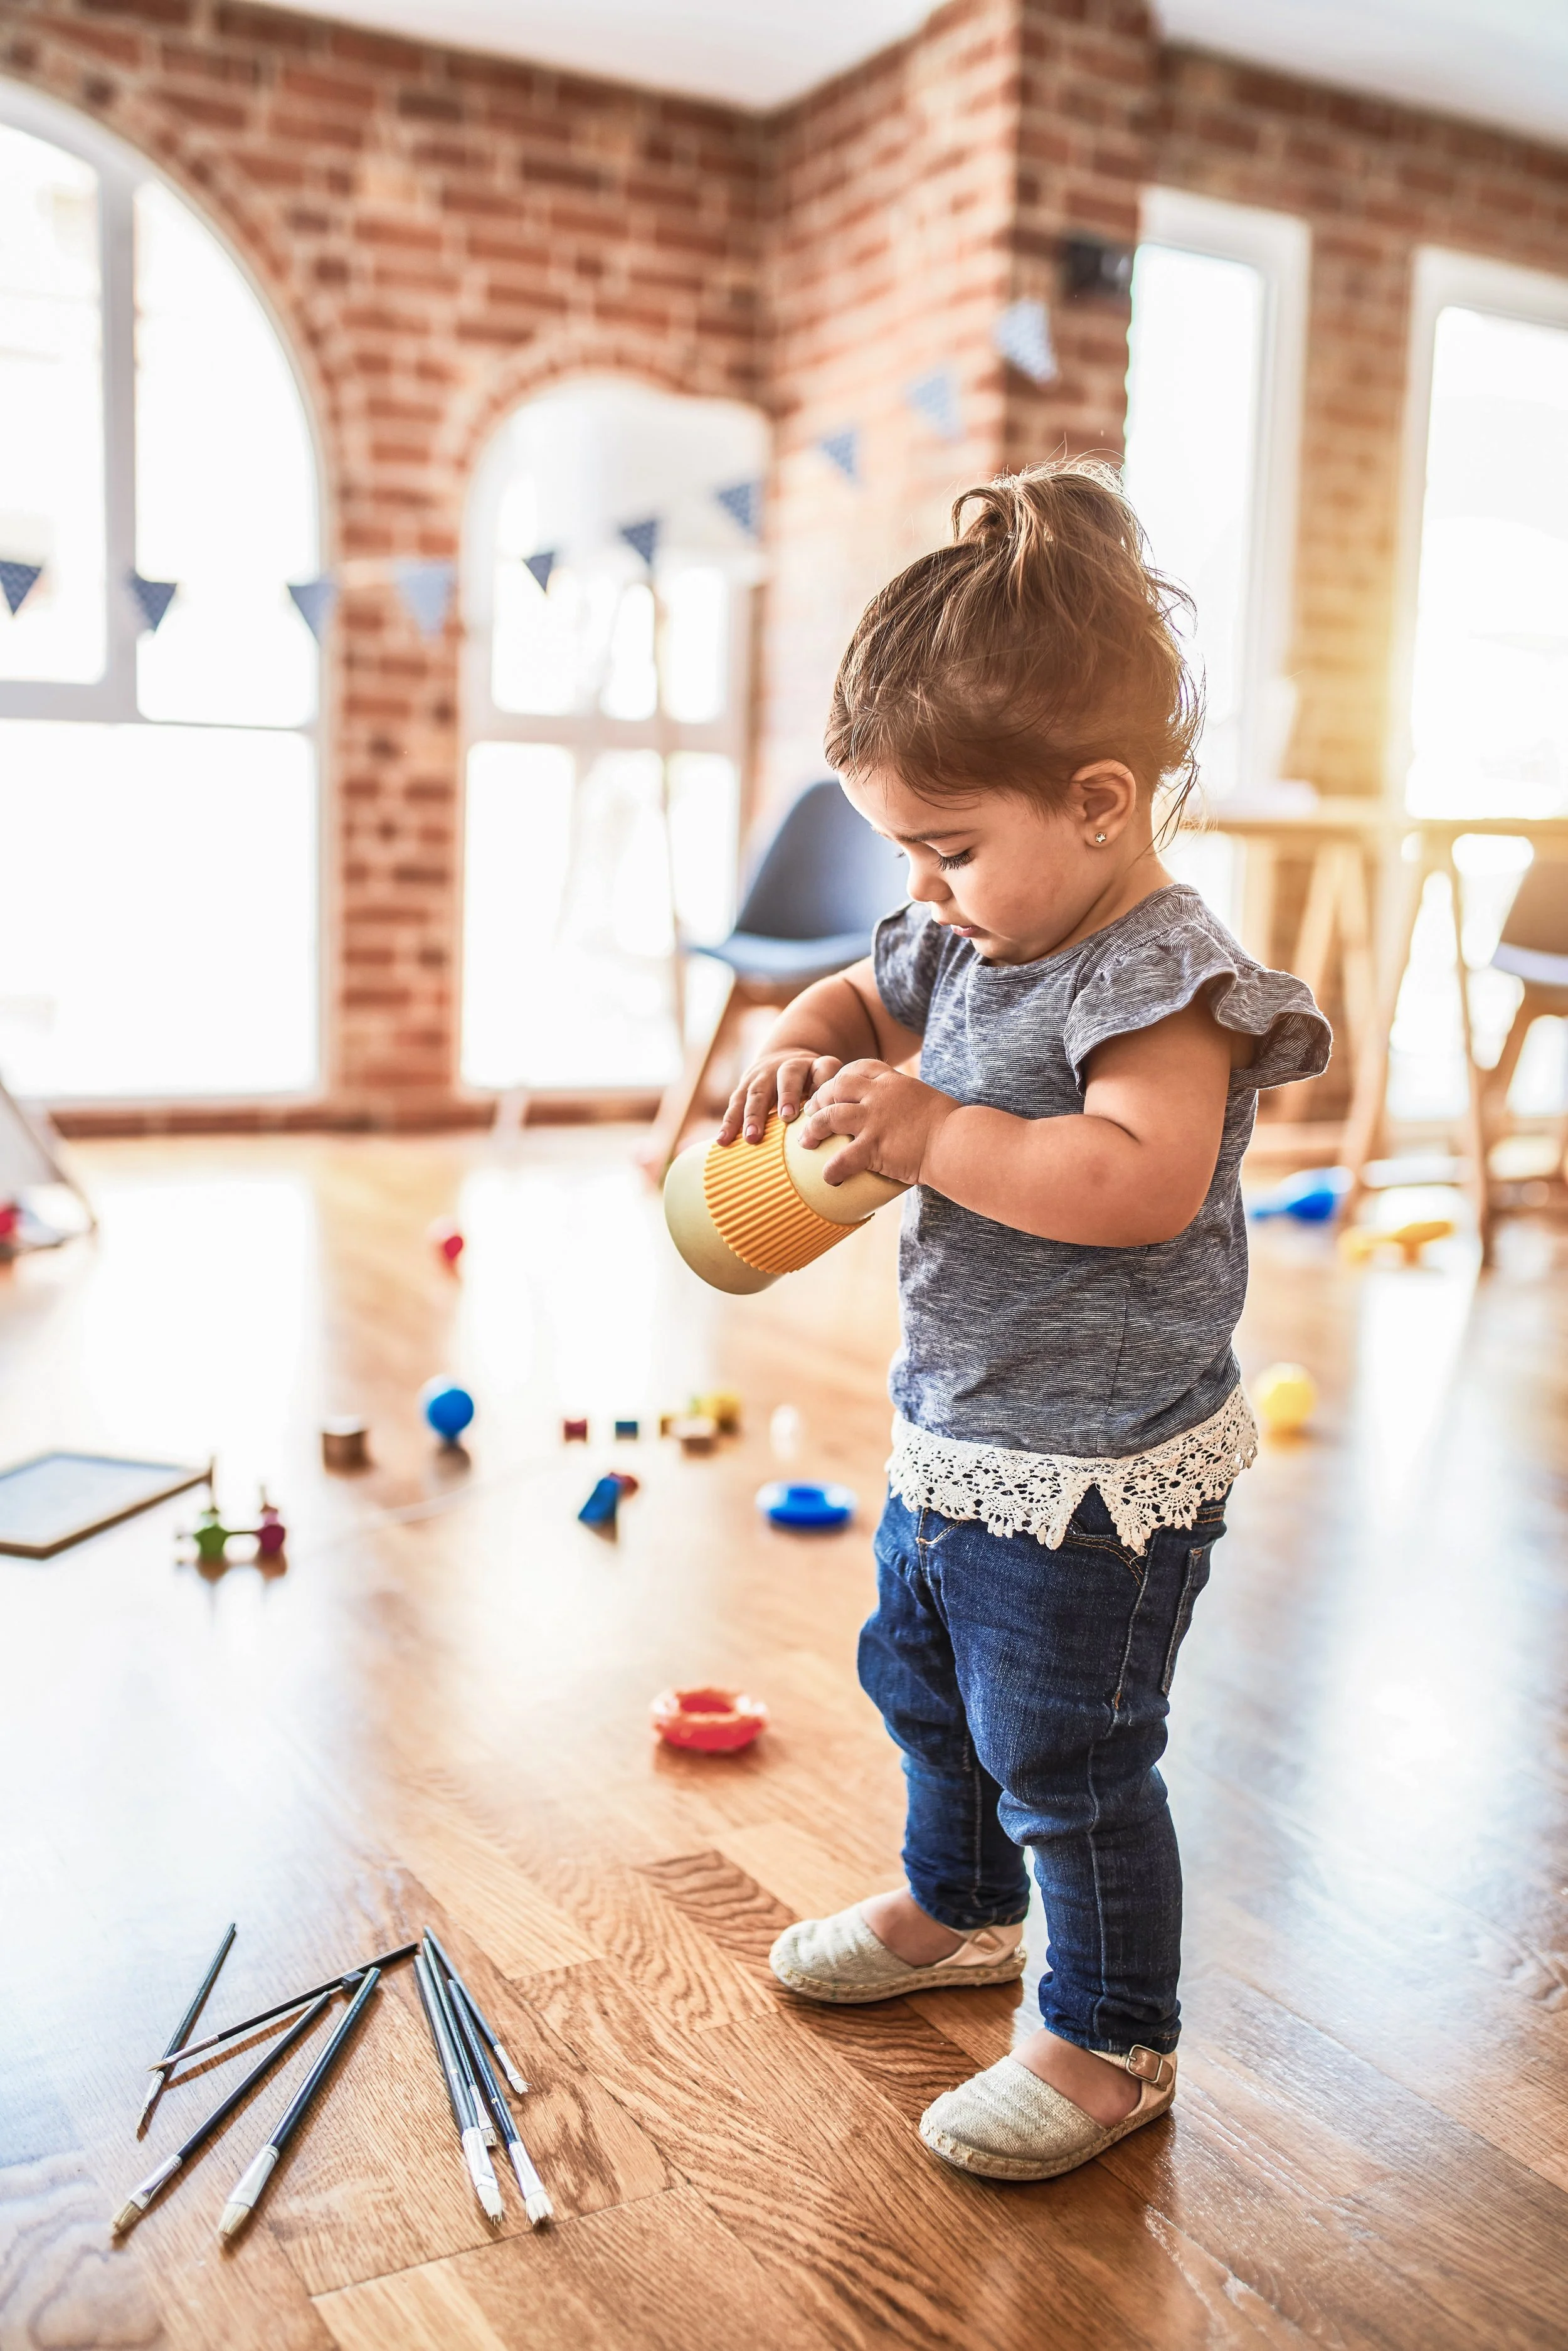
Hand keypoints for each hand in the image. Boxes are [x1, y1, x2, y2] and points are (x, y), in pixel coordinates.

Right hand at [717, 1048, 843, 1145]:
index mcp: (812, 1065)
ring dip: (752, 1115)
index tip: (814, 1104)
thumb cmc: (812, 1081)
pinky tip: (723, 1141)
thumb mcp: (826, 1079)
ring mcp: (761, 1075)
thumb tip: (835, 1121)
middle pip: (784, 1078)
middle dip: (784, 1097)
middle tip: (785, 1118)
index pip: (821, 1069)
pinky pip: (735, 1104)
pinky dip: (729, 1122)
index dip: (821, 1082)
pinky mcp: (744, 1087)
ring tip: (752, 1138)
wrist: (784, 1058)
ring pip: (756, 1092)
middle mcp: (784, 1066)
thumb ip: (831, 1094)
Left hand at [795, 1060, 956, 1187]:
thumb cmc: (952, 1126)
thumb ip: (909, 1100)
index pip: (858, 1068)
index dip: (841, 1077)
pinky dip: (832, 1169)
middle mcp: (880, 1095)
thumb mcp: (927, 1100)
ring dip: (813, 1129)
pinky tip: (828, 1178)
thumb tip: (908, 1111)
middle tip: (811, 1114)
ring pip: (829, 1117)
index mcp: (894, 1081)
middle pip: (836, 1087)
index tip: (834, 1089)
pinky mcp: (874, 1147)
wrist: (958, 1142)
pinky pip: (842, 1158)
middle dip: (820, 1099)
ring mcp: (874, 1120)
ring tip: (805, 1142)